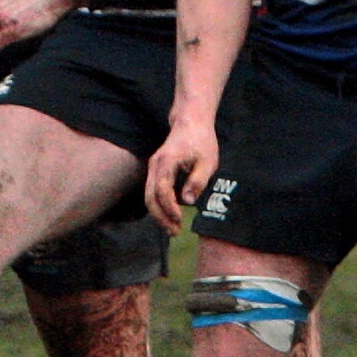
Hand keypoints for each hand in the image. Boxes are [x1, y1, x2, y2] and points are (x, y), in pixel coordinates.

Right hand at [143, 120, 219, 234]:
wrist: (190, 123)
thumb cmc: (201, 142)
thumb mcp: (207, 162)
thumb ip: (197, 181)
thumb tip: (187, 201)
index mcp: (167, 162)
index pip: (162, 190)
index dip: (169, 207)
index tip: (180, 219)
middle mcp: (155, 165)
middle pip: (150, 197)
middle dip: (161, 217)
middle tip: (174, 232)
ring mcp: (153, 168)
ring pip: (148, 196)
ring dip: (159, 214)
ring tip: (173, 228)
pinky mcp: (155, 171)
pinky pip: (152, 192)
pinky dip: (159, 206)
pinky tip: (170, 216)